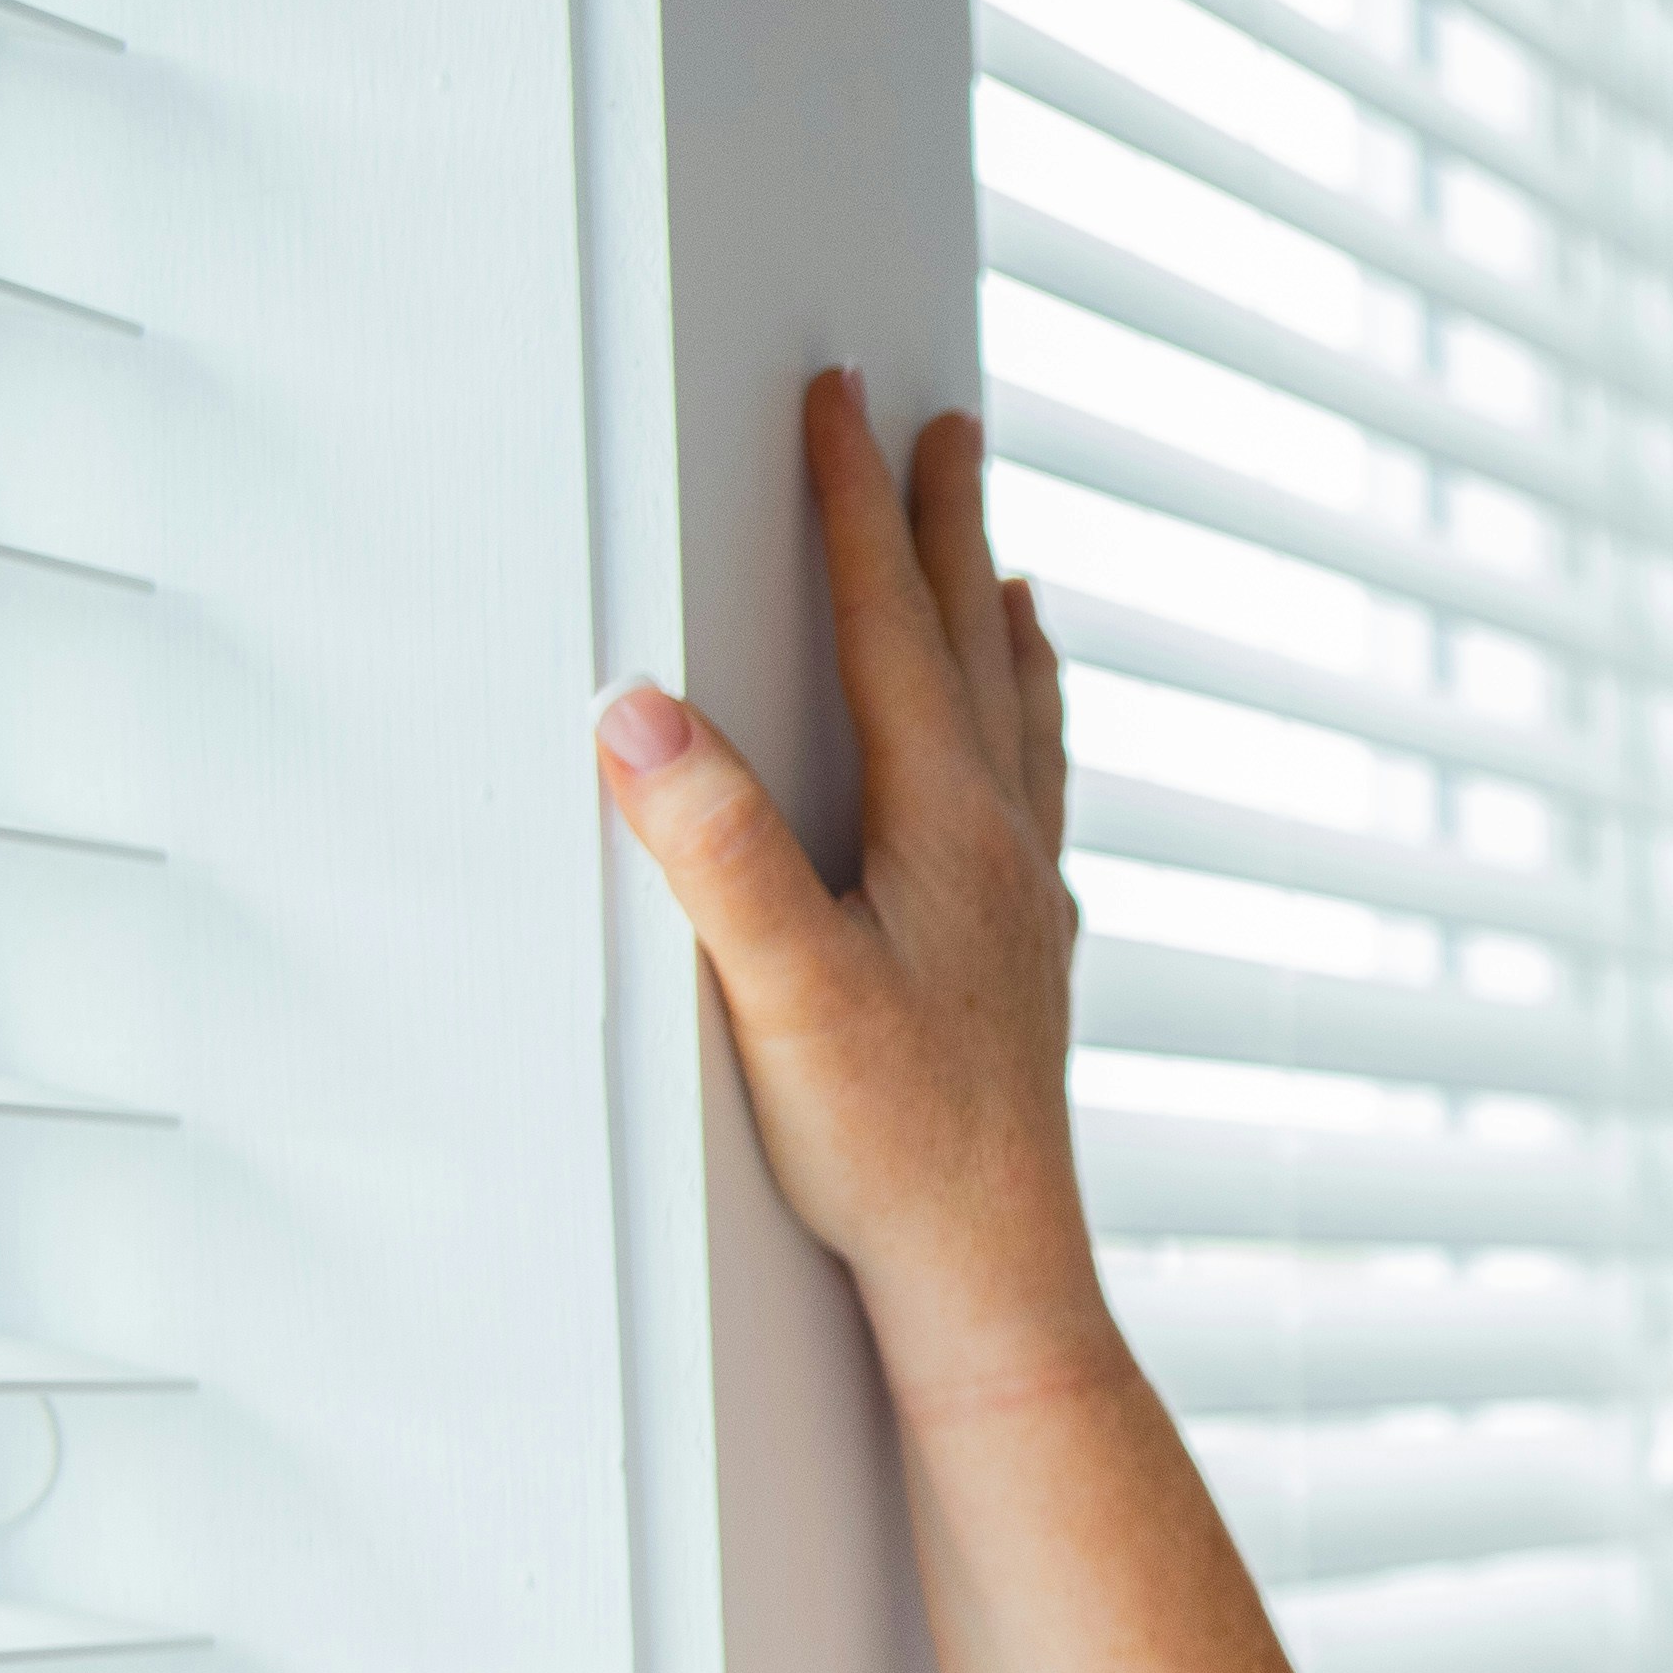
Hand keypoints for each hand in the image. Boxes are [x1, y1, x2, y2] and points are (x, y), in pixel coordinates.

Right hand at [596, 371, 1108, 1408]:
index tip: (841, 398)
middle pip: (973, 645)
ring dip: (997, 627)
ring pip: (1018, 721)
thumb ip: (715, 846)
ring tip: (1002, 565)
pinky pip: (1032, 804)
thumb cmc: (896, 1145)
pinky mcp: (1022, 963)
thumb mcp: (783, 990)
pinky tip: (1021, 763)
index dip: (856, 505)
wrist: (999, 1273)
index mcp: (947, 825)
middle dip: (947, 526)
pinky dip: (1025, 740)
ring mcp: (1024, 902)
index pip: (892, 625)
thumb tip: (641, 710)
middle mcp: (1004, 844)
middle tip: (946, 422)